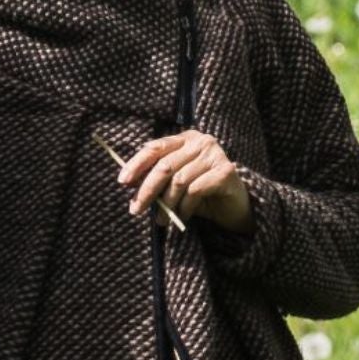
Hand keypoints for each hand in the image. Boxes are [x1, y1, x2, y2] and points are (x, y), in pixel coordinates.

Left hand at [117, 129, 252, 232]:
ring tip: (162, 220)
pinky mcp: (225, 172)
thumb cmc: (201, 194)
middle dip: (147, 190)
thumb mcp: (175, 184)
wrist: (236, 207)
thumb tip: (128, 182)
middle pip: (165, 166)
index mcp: (185, 139)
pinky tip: (182, 218)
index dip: (136, 164)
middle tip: (136, 210)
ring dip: (167, 204)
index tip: (122, 181)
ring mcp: (215, 155)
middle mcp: (201, 142)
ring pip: (179, 181)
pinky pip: (195, 191)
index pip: (155, 147)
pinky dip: (185, 207)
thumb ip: (156, 178)